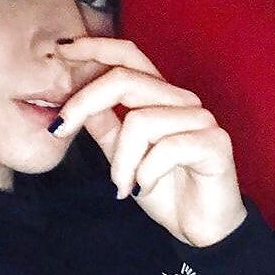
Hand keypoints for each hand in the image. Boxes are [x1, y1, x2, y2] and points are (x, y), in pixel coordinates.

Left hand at [52, 37, 247, 246]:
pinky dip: (145, 174)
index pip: (128, 57)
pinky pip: (166, 148)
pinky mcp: (214, 143)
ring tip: (122, 186)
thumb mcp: (123, 157)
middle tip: (60, 130)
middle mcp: (182, 100)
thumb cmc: (166, 189)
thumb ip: (105, 128)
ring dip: (120, 161)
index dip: (95, 47)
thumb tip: (77, 103)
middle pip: (125, 79)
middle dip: (83, 102)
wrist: (199, 227)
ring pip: (140, 121)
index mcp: (160, 98)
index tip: (60, 50)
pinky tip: (143, 189)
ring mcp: (201, 119)